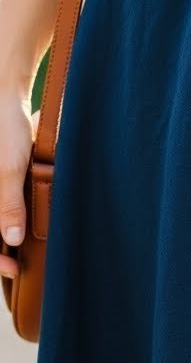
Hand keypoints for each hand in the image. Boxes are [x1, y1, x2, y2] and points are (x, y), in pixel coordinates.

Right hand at [0, 95, 36, 282]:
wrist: (4, 94)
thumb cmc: (5, 129)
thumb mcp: (9, 169)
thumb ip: (9, 204)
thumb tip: (11, 239)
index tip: (12, 267)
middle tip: (15, 266)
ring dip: (0, 235)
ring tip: (17, 253)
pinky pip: (0, 203)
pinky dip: (7, 216)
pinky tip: (17, 227)